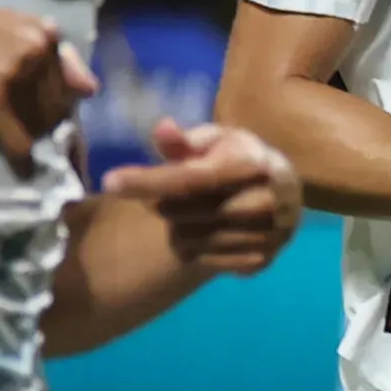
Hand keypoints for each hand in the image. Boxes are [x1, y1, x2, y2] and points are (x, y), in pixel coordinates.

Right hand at [0, 0, 88, 162]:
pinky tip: (18, 168)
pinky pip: (19, 142)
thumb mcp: (5, 28)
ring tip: (7, 136)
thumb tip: (92, 89)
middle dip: (42, 123)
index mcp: (43, 34)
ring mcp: (14, 77)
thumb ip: (49, 54)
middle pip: (58, 107)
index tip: (41, 115)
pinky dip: (20, 160)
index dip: (55, 104)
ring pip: (41, 126)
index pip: (70, 84)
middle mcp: (36, 53)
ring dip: (28, 138)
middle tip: (17, 127)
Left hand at [101, 116, 302, 273]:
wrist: (281, 192)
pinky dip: (196, 250)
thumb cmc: (236, 159)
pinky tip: (201, 234)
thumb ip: (184, 140)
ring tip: (186, 216)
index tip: (109, 182)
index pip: (190, 178)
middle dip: (164, 204)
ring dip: (178, 229)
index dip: (148, 180)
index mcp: (253, 163)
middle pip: (186, 212)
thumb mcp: (214, 140)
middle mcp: (267, 200)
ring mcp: (269, 234)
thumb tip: (162, 128)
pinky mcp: (264, 259)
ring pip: (194, 240)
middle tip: (167, 197)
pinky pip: (209, 261)